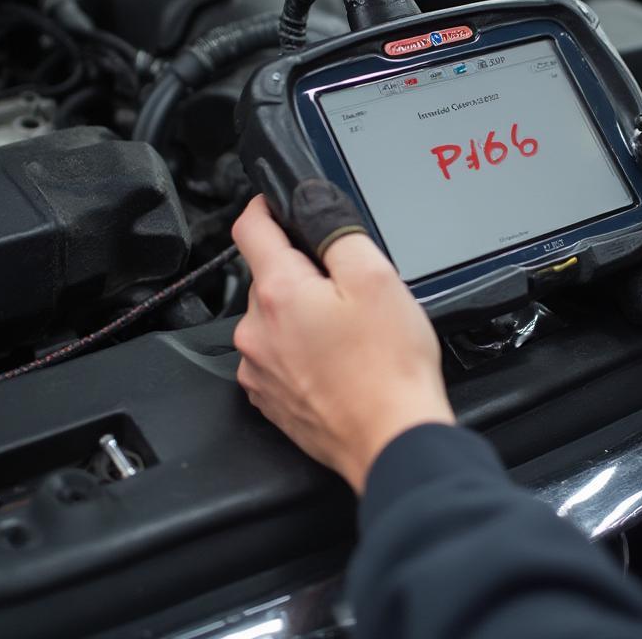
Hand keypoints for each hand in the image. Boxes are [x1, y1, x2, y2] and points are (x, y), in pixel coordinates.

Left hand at [231, 183, 454, 493]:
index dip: (265, 205)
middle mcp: (256, 331)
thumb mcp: (376, 277)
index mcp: (278, 293)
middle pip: (268, 275)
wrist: (391, 438)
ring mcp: (259, 368)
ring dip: (302, 313)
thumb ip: (336, 231)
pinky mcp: (269, 397)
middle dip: (302, 270)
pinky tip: (339, 359)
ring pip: (274, 317)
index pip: (249, 228)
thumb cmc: (388, 368)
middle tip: (348, 286)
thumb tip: (312, 205)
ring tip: (349, 331)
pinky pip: (278, 354)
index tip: (276, 202)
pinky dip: (302, 348)